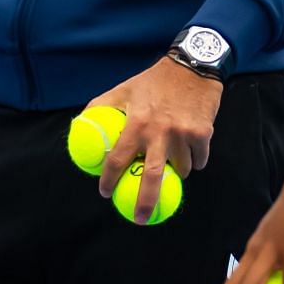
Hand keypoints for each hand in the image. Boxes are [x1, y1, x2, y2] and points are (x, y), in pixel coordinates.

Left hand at [88, 56, 221, 223]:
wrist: (193, 66)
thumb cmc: (153, 81)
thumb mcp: (123, 89)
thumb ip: (100, 106)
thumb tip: (80, 125)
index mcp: (136, 122)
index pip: (118, 159)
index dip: (109, 179)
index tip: (105, 192)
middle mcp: (160, 131)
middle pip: (151, 178)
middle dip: (145, 204)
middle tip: (139, 218)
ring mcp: (184, 134)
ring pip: (180, 171)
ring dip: (174, 174)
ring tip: (169, 170)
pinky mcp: (203, 134)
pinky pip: (198, 161)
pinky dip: (193, 162)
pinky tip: (189, 157)